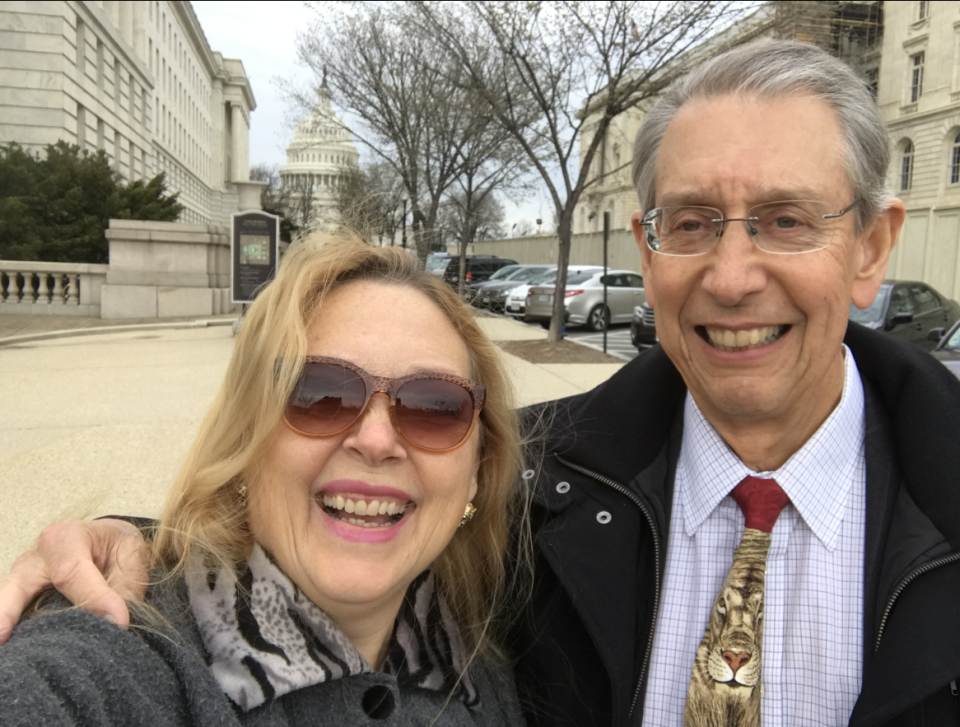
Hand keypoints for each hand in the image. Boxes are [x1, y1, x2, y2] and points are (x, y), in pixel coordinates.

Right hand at [0, 519, 147, 643]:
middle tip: (2, 636)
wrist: (106, 541)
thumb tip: (114, 624)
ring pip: (5, 604)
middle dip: (6, 612)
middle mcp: (34, 560)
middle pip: (15, 588)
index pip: (70, 572)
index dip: (93, 599)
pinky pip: (13, 619)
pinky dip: (15, 635)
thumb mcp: (132, 556)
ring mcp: (20, 583)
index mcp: (64, 539)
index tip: (118, 622)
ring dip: (7, 626)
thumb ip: (124, 588)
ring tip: (12, 653)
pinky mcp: (18, 603)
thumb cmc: (118, 547)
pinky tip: (19, 657)